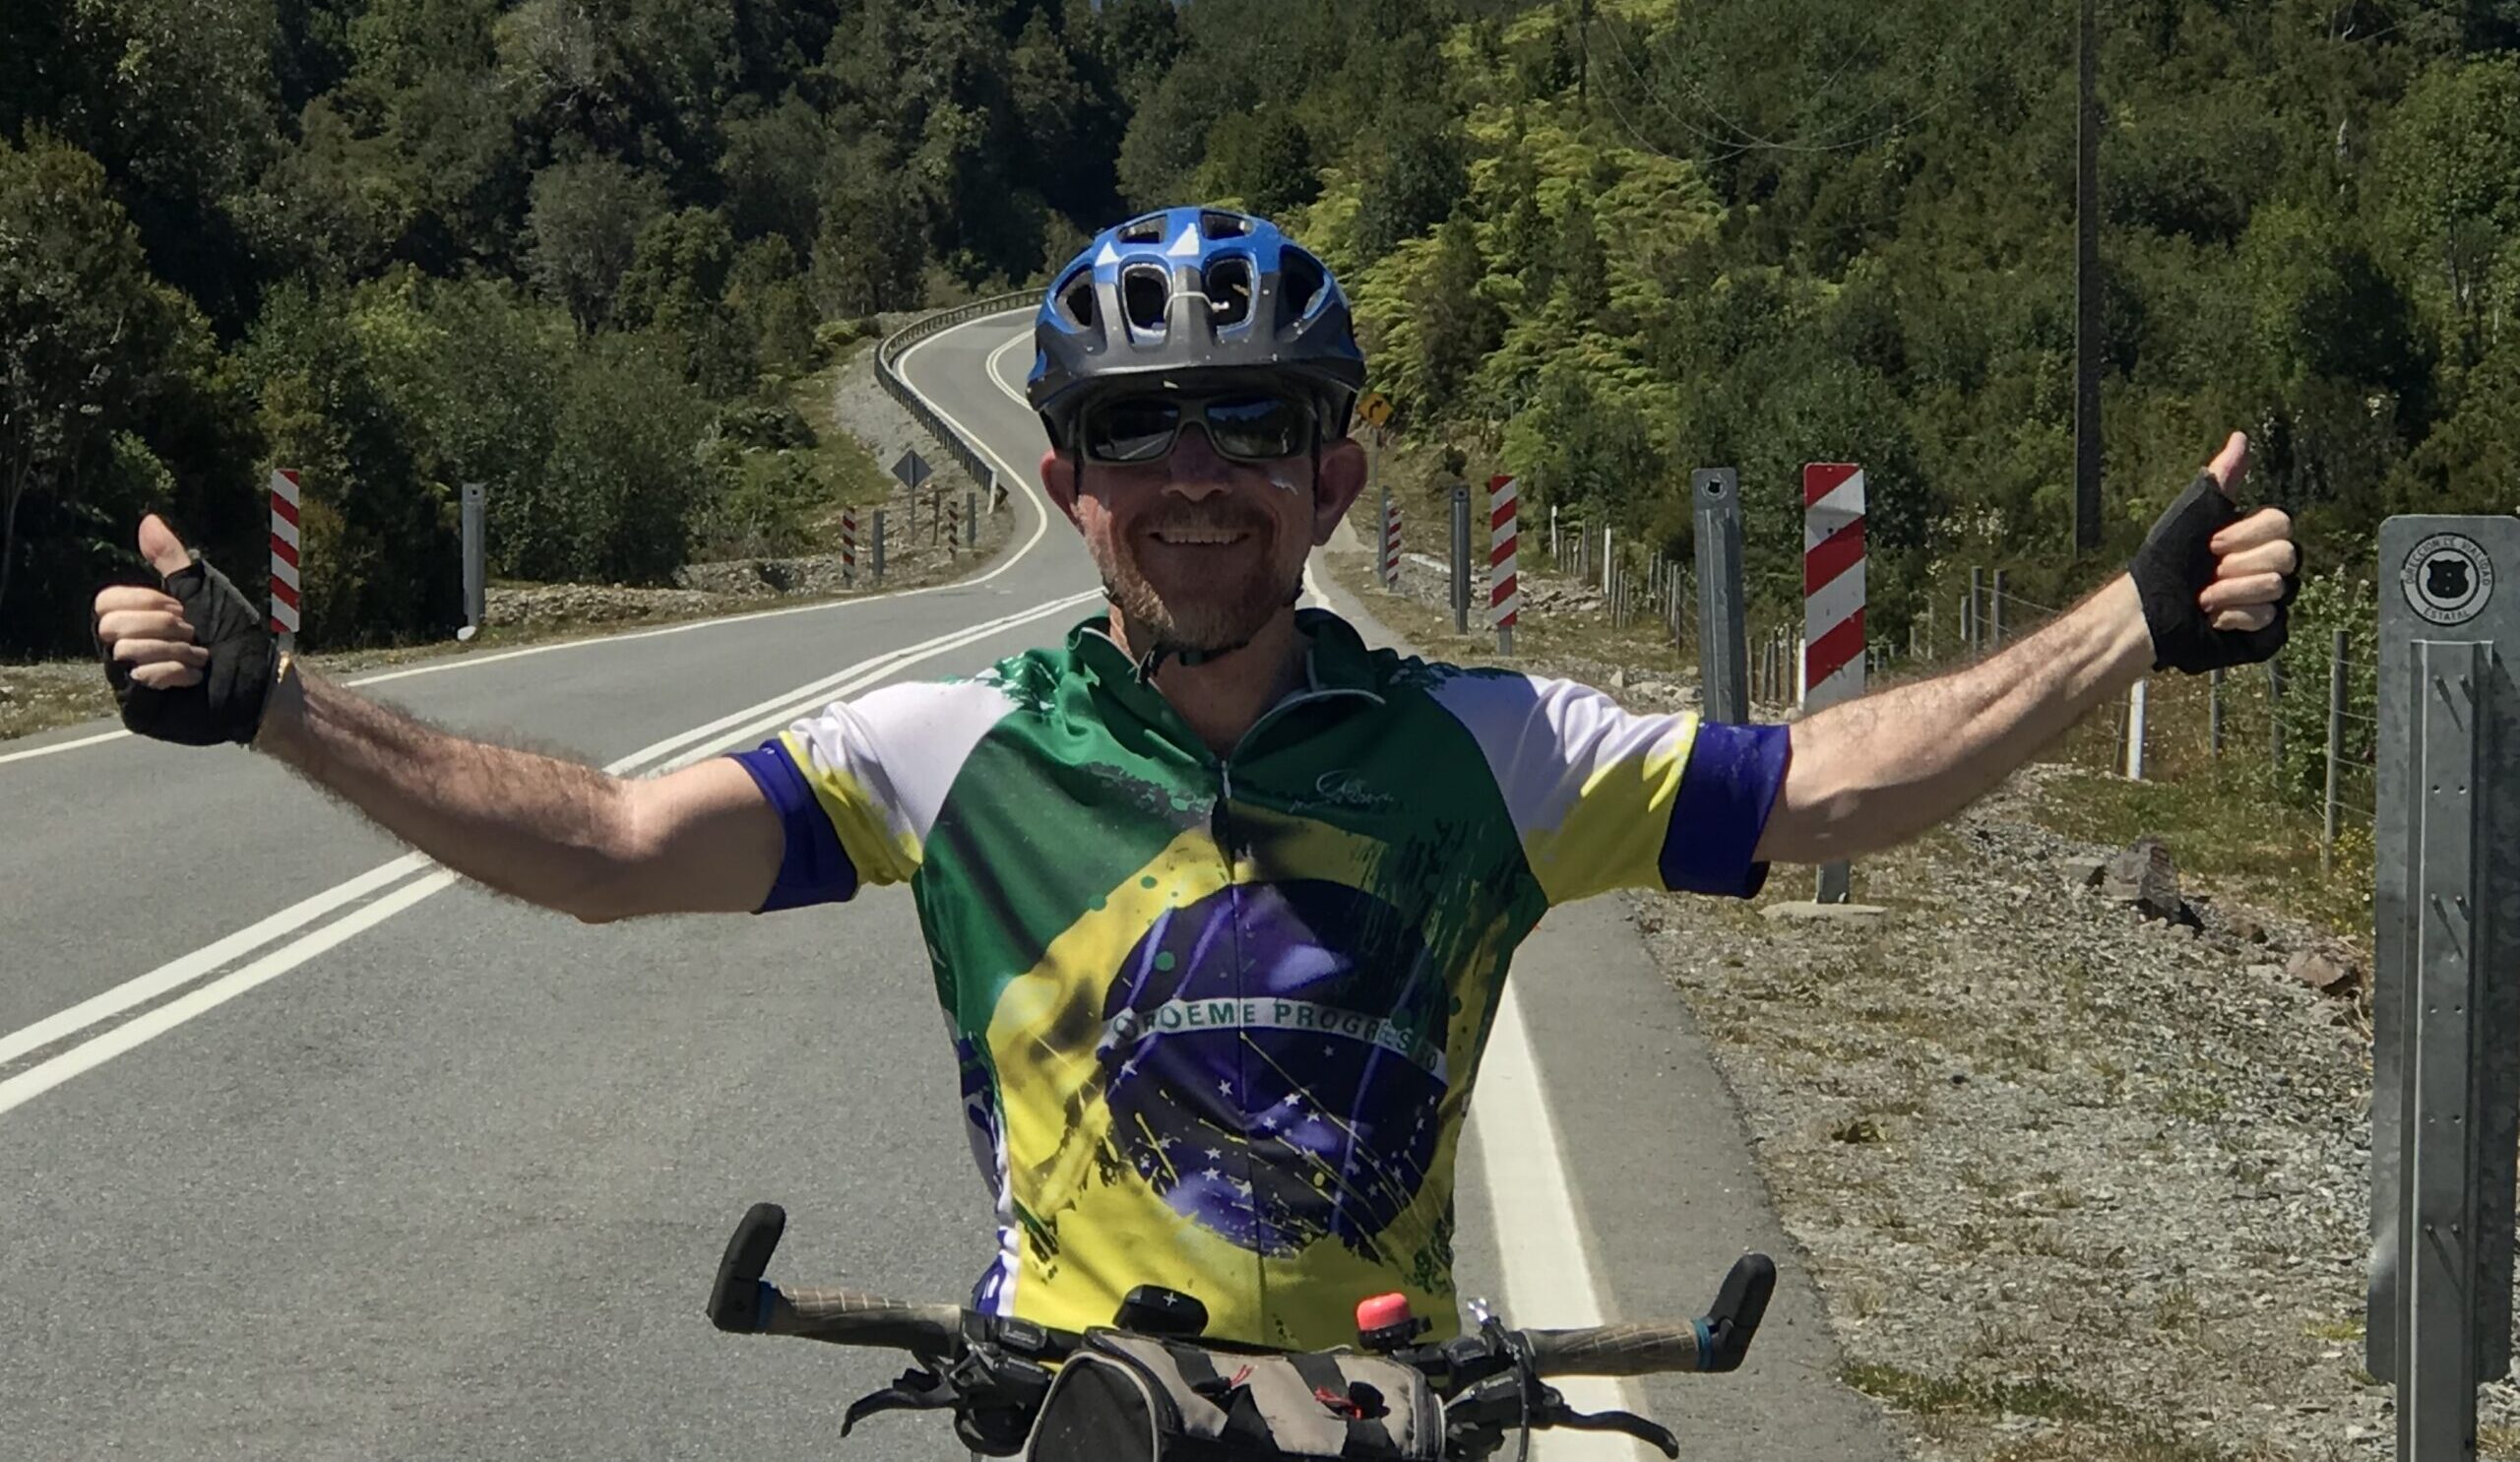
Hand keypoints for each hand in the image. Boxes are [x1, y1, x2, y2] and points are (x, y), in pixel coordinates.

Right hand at [92, 515, 277, 745]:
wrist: (262, 678)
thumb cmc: (236, 635)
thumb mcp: (203, 589)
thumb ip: (172, 559)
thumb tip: (148, 521)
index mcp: (135, 621)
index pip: (105, 602)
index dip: (145, 602)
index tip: (182, 608)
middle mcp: (125, 650)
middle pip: (109, 625)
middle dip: (162, 626)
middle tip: (194, 635)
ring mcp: (129, 681)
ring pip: (123, 651)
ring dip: (174, 651)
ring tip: (200, 659)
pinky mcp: (139, 709)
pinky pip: (137, 682)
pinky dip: (173, 672)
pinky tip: (194, 679)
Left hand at [2128, 432, 2300, 672]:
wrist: (2148, 607)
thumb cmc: (2167, 557)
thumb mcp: (2193, 510)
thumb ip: (2222, 476)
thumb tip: (2241, 437)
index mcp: (2258, 537)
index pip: (2283, 524)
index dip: (2244, 534)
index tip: (2210, 542)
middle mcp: (2270, 566)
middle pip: (2287, 555)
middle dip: (2237, 564)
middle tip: (2207, 572)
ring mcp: (2271, 600)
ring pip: (2279, 588)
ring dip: (2231, 592)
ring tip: (2204, 598)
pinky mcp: (2266, 633)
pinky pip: (2272, 621)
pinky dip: (2235, 619)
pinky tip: (2214, 619)